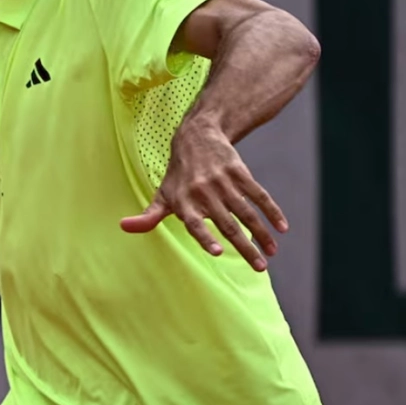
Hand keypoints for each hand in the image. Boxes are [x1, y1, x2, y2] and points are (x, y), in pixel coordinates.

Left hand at [119, 121, 287, 270]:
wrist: (197, 136)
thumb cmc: (178, 174)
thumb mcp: (162, 194)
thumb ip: (148, 216)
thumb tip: (124, 227)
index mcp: (184, 202)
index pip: (194, 223)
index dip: (205, 237)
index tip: (217, 253)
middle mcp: (204, 193)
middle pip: (227, 224)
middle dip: (245, 247)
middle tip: (260, 268)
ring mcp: (224, 182)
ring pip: (247, 212)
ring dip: (262, 234)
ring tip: (272, 253)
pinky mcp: (240, 172)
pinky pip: (259, 195)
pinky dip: (272, 211)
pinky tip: (282, 228)